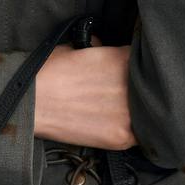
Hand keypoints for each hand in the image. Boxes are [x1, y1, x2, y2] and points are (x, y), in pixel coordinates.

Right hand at [34, 34, 138, 150]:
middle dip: (141, 90)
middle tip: (125, 94)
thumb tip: (108, 50)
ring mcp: (129, 113)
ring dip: (141, 113)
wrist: (32, 102)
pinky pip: (140, 137)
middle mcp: (132, 85)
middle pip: (151, 88)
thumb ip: (103, 49)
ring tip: (125, 112)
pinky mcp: (121, 137)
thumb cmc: (50, 71)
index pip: (146, 62)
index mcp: (124, 58)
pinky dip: (134, 133)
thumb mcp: (79, 48)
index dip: (140, 67)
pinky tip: (122, 128)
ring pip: (149, 114)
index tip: (133, 72)